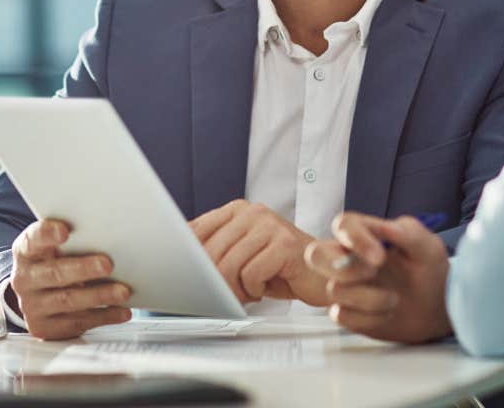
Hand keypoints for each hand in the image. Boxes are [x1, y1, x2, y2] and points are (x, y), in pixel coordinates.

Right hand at [10, 219, 130, 339]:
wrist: (40, 294)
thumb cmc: (58, 259)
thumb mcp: (59, 245)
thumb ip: (77, 237)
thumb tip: (112, 229)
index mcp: (27, 252)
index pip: (33, 239)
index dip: (47, 234)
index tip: (65, 231)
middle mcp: (25, 279)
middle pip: (54, 273)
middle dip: (83, 269)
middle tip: (108, 265)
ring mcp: (32, 306)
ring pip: (67, 300)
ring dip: (99, 296)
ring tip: (123, 292)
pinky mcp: (44, 327)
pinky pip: (77, 322)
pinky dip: (104, 316)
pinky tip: (122, 311)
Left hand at [190, 200, 326, 305]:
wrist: (324, 271)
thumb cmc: (279, 268)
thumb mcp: (242, 255)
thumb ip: (215, 252)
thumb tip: (179, 266)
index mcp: (238, 210)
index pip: (196, 230)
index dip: (187, 259)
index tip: (186, 278)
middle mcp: (253, 211)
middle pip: (210, 252)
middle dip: (214, 282)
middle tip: (228, 294)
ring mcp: (270, 225)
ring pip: (228, 265)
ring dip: (236, 289)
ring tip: (250, 291)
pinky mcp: (284, 243)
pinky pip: (251, 274)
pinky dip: (256, 289)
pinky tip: (268, 286)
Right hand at [304, 212, 452, 342]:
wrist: (439, 308)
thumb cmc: (431, 269)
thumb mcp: (427, 246)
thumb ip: (407, 232)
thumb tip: (384, 226)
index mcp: (367, 234)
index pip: (344, 224)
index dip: (355, 238)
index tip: (380, 257)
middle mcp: (350, 257)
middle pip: (315, 254)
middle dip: (339, 267)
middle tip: (373, 273)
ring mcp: (347, 285)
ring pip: (333, 290)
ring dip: (369, 297)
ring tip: (395, 299)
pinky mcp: (349, 312)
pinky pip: (340, 315)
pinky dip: (366, 318)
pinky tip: (386, 314)